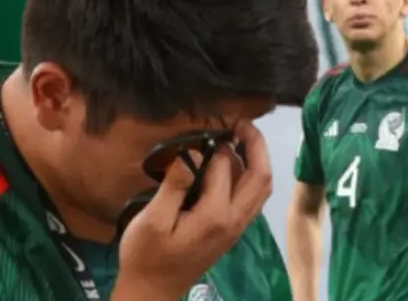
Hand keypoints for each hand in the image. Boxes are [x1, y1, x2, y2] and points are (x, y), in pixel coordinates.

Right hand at [113, 121, 271, 300]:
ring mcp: (237, 227)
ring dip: (257, 160)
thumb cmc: (146, 256)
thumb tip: (193, 153)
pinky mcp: (233, 231)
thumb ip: (174, 186)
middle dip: (256, 145)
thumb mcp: (151, 220)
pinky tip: (233, 164)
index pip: (225, 168)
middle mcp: (234, 220)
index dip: (218, 145)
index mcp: (215, 215)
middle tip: (241, 123)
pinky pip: (253, 198)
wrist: (152, 292)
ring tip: (240, 137)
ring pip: (261, 188)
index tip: (209, 128)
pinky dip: (251, 175)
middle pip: (261, 176)